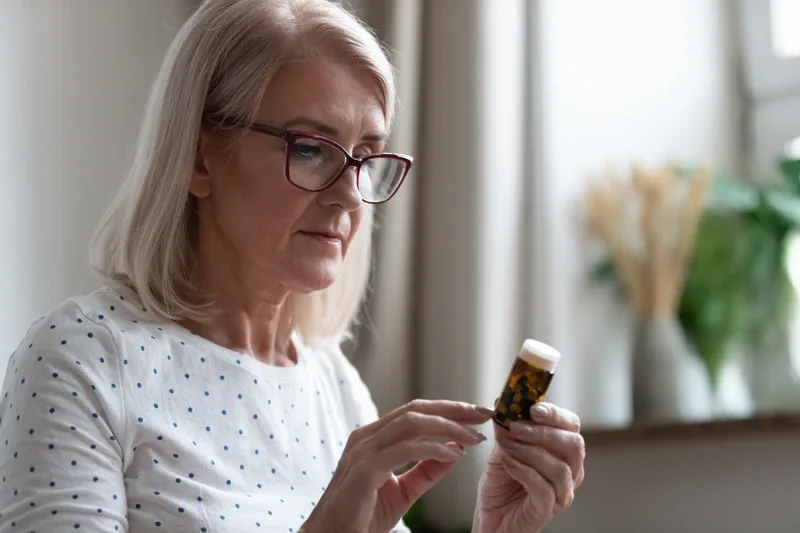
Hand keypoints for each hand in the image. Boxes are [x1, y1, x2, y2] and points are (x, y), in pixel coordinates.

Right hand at [302, 399, 492, 532]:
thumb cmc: (361, 518)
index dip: (449, 410)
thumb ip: (426, 471)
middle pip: (416, 410)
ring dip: (449, 427)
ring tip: (474, 437)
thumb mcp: (403, 492)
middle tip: (484, 414)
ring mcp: (363, 451)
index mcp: (373, 437)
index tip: (478, 414)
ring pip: (412, 423)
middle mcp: (367, 437)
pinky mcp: (365, 470)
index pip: (416, 412)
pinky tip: (453, 456)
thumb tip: (455, 450)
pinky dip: (432, 449)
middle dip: (454, 410)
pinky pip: (405, 450)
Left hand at [473, 403, 584, 532]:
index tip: (533, 408)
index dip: (555, 414)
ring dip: (530, 452)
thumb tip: (503, 403)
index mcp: (562, 452)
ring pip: (560, 468)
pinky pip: (544, 489)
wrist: (490, 518)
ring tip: (506, 446)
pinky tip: (508, 463)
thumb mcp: (503, 449)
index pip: (571, 426)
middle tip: (516, 426)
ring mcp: (561, 493)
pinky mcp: (547, 511)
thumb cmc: (501, 484)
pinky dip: (524, 471)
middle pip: (574, 445)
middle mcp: (569, 472)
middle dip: (544, 432)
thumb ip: (507, 429)